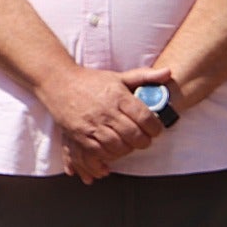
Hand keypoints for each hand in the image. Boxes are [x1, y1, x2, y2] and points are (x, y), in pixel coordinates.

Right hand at [42, 65, 170, 184]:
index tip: (155, 129)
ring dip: (127, 149)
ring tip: (128, 144)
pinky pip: (101, 152)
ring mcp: (93, 124)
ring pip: (119, 147)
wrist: (58, 82)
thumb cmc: (90, 81)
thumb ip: (144, 76)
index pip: (145, 117)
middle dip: (143, 141)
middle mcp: (106, 110)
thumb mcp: (118, 76)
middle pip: (134, 135)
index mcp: (118, 95)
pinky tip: (112, 148)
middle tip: (143, 139)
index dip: (155, 128)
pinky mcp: (81, 135)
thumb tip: (168, 72)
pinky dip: (110, 154)